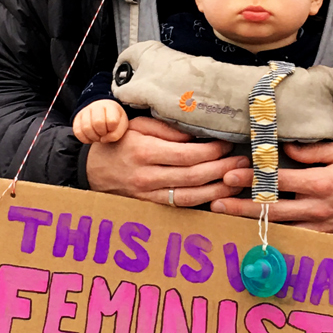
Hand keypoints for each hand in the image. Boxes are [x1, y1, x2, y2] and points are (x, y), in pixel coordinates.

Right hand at [73, 100, 129, 144]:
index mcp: (110, 106)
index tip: (112, 129)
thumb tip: (103, 139)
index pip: (111, 121)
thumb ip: (116, 134)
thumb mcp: (122, 125)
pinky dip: (84, 139)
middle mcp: (96, 106)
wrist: (102, 111)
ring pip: (86, 128)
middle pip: (97, 123)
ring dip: (93, 137)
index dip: (112, 129)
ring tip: (98, 136)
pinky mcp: (76, 118)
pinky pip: (77, 132)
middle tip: (104, 134)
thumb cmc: (114, 119)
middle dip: (102, 133)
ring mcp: (84, 111)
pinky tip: (90, 138)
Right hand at [85, 115, 234, 208]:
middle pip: (193, 176)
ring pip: (190, 196)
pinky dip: (202, 202)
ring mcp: (148, 195)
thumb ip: (166, 130)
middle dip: (222, 170)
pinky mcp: (150, 206)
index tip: (227, 143)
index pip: (186, 154)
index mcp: (144, 151)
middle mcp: (146, 176)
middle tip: (242, 163)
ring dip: (218, 190)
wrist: (90, 170)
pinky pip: (180, 206)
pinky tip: (219, 196)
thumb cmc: (117, 143)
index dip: (211, 150)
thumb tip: (195, 136)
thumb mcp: (137, 126)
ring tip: (238, 181)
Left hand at [211, 140, 332, 234]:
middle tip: (216, 201)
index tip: (231, 176)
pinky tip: (245, 232)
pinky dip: (266, 237)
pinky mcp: (316, 240)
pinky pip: (287, 240)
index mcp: (320, 183)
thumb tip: (287, 149)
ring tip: (223, 216)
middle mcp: (316, 208)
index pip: (279, 180)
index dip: (253, 179)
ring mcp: (316, 228)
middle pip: (271, 208)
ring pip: (276, 227)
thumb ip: (314, 150)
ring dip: (247, 222)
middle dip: (241, 205)